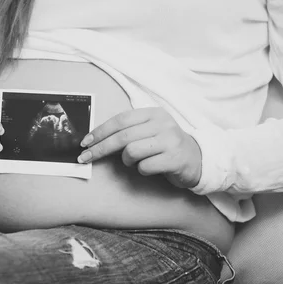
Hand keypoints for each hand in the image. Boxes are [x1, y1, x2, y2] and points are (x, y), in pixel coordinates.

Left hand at [77, 107, 201, 187]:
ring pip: (132, 151)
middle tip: (86, 158)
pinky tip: (149, 168)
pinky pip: (145, 166)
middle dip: (100, 149)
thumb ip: (128, 132)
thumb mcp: (149, 132)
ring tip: (133, 162)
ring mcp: (170, 140)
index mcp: (153, 113)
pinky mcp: (175, 158)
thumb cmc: (165, 146)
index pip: (121, 120)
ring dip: (126, 161)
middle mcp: (163, 123)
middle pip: (122, 136)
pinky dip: (141, 170)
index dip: (100, 131)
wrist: (197, 159)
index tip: (85, 142)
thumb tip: (94, 140)